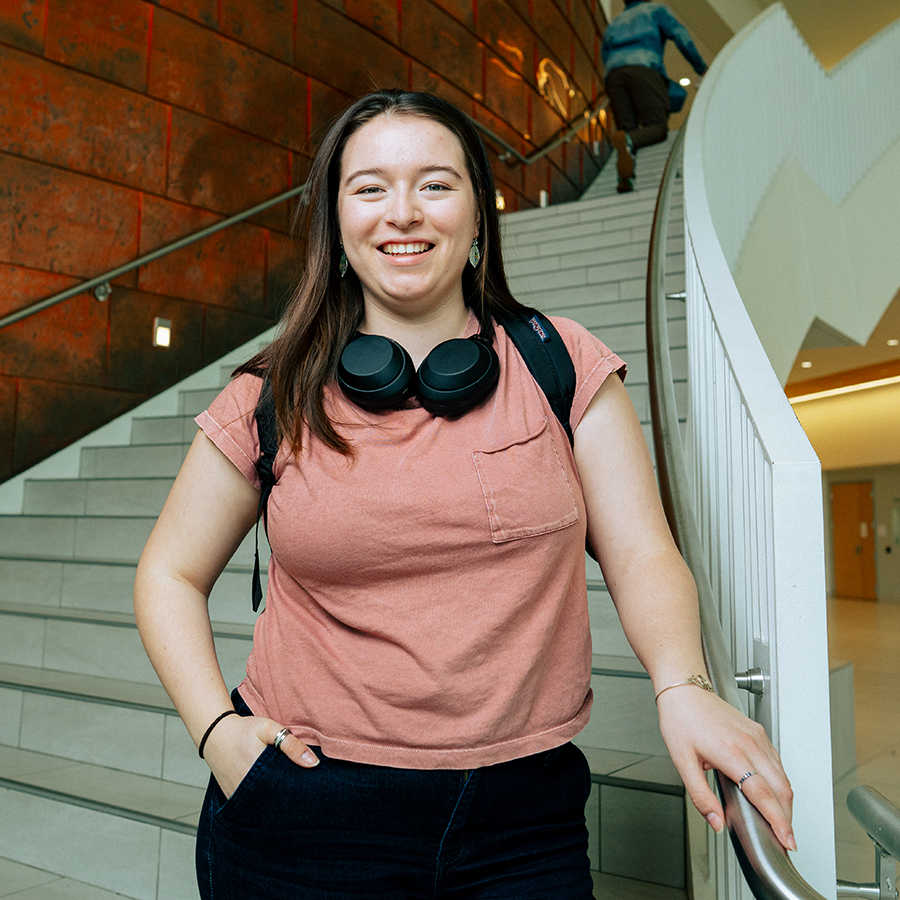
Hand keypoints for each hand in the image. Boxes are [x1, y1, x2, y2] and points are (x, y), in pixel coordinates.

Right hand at [201, 714, 318, 798]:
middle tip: (301, 793)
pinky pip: (251, 805)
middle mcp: (247, 787)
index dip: (299, 790)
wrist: (215, 733)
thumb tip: (313, 763)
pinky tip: (271, 795)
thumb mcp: (269, 729)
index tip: (309, 789)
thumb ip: (291, 745)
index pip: (286, 790)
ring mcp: (238, 795)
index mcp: (259, 770)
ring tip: (288, 796)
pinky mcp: (233, 798)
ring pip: (264, 805)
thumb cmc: (243, 730)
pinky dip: (263, 802)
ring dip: (276, 802)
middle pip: (276, 801)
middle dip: (290, 798)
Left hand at [656, 687, 795, 850]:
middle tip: (786, 839)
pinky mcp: (758, 732)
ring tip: (780, 821)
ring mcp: (757, 736)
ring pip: (783, 776)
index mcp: (731, 753)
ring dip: (786, 801)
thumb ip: (701, 796)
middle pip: (781, 788)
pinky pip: (777, 762)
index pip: (763, 794)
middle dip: (787, 817)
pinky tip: (773, 793)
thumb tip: (716, 822)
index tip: (786, 840)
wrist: (684, 689)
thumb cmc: (681, 719)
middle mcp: (750, 743)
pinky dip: (780, 783)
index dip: (778, 821)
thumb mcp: (682, 761)